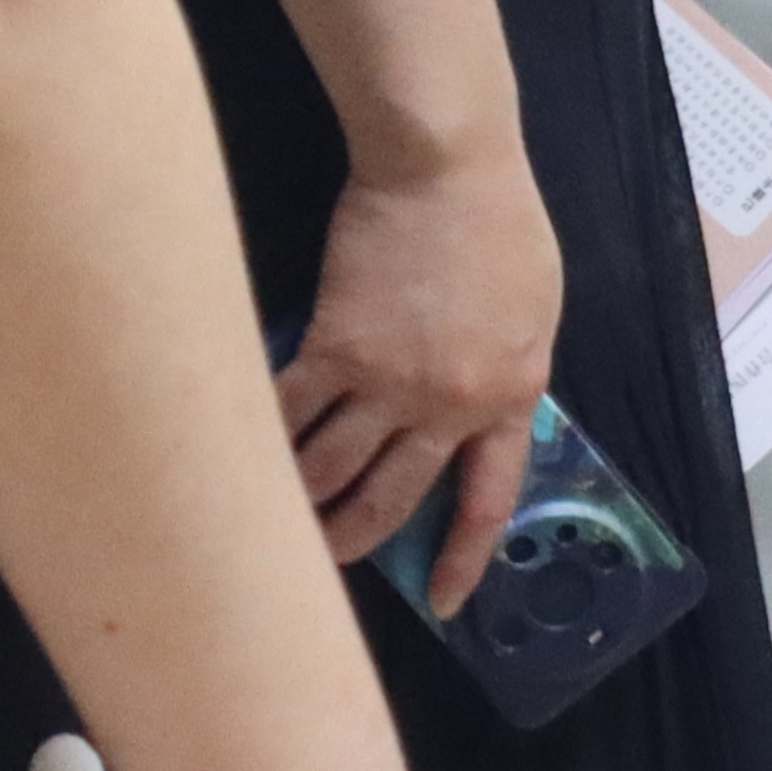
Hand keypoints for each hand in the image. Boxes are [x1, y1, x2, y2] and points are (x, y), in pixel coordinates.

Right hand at [279, 149, 558, 614]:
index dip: (462, 557)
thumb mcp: (535, 310)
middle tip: (321, 564)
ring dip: (299, 506)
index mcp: (511, 396)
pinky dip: (264, 442)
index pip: (488, 500)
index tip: (443, 603)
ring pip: (332, 474)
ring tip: (270, 523)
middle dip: (353, 542)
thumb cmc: (500, 223)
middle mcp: (449, 407)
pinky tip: (237, 456)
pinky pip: (290, 417)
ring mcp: (390, 383)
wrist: (449, 166)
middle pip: (393, 502)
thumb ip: (506, 371)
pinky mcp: (335, 350)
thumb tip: (474, 419)